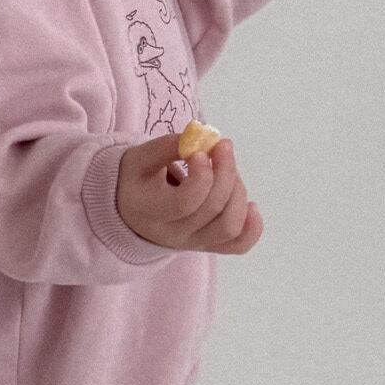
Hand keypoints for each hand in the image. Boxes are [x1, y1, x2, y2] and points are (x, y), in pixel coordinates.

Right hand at [116, 131, 263, 253]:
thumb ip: (169, 146)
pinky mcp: (208, 246)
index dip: (203, 175)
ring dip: (238, 192)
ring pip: (229, 226)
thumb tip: (202, 138)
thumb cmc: (137, 178)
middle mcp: (170, 234)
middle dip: (226, 171)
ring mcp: (191, 243)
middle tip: (222, 146)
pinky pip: (239, 245)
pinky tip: (251, 205)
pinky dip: (253, 227)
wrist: (131, 208)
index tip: (202, 152)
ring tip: (229, 171)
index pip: (186, 201)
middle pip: (212, 208)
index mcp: (148, 211)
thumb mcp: (140, 157)